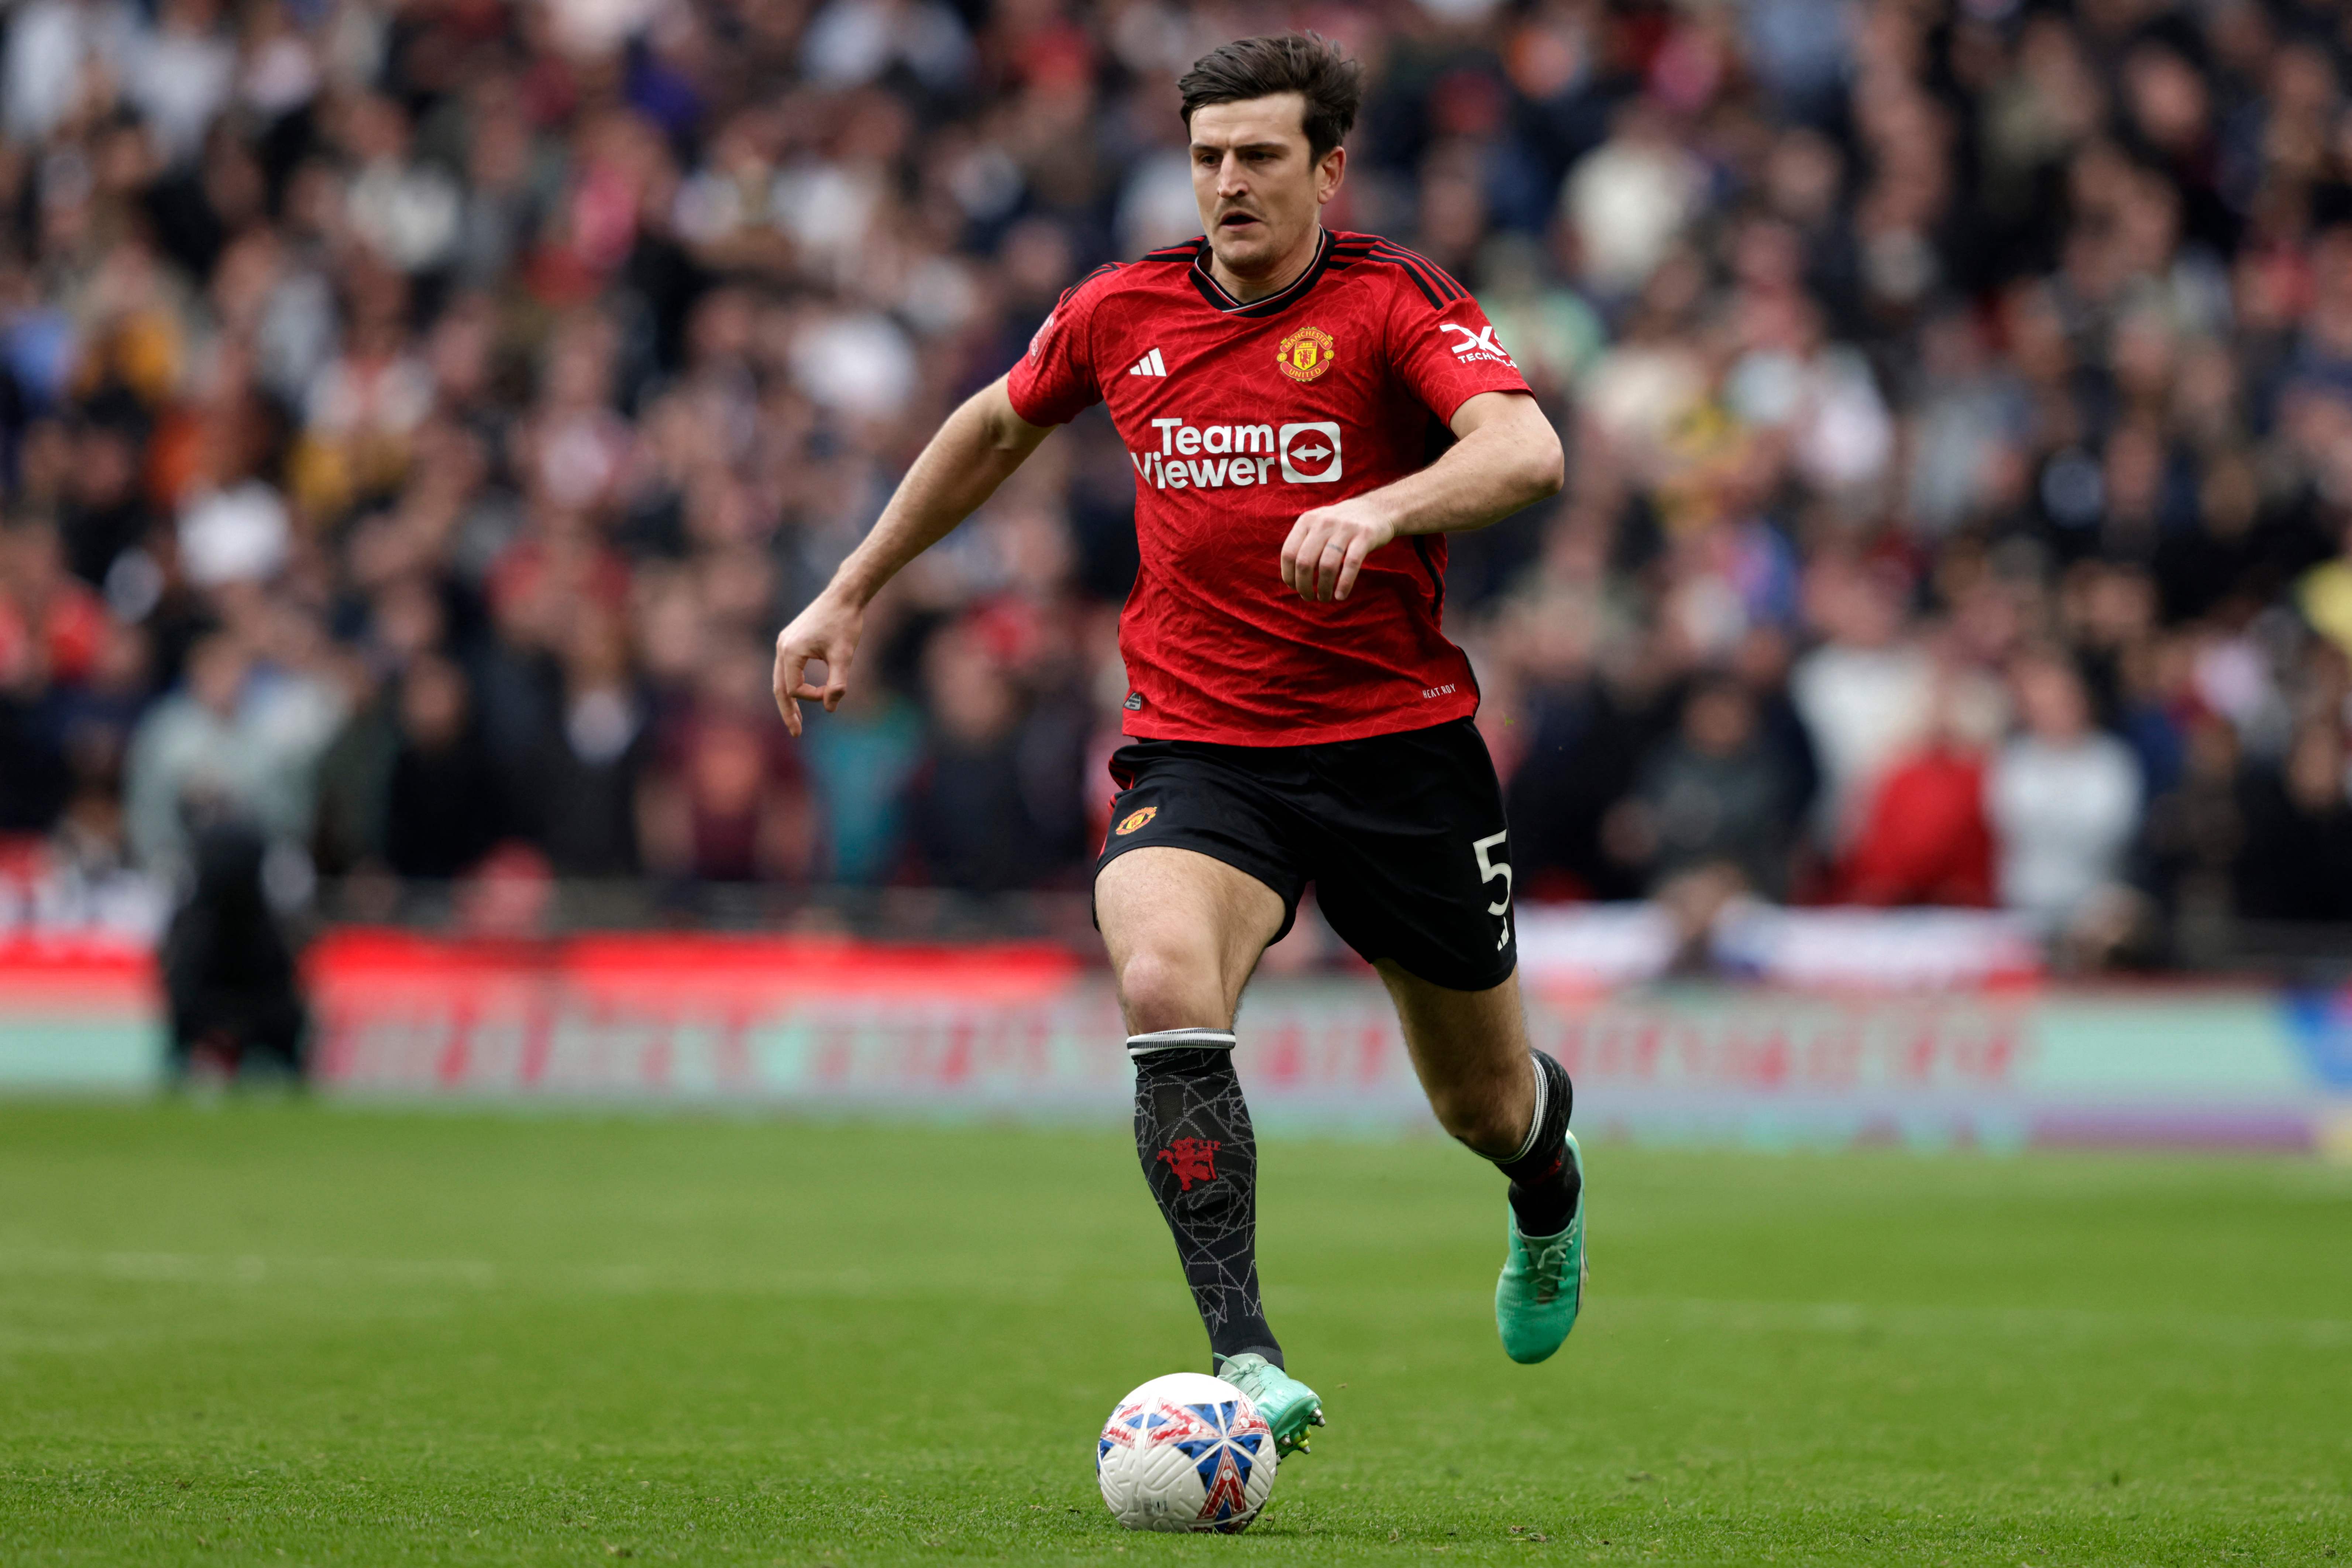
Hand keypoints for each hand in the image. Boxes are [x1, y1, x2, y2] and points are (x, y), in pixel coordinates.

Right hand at [771, 591, 863, 736]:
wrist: (844, 595)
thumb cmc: (845, 623)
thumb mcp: (844, 656)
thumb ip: (837, 684)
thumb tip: (830, 709)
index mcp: (791, 651)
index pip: (794, 689)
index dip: (813, 697)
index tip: (832, 692)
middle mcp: (782, 646)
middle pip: (779, 688)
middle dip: (788, 711)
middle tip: (796, 733)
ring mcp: (784, 642)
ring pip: (781, 678)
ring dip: (789, 699)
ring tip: (797, 719)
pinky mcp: (790, 639)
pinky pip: (787, 668)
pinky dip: (793, 683)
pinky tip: (804, 692)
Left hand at [1279, 499, 1396, 602]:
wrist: (1377, 508)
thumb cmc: (1342, 525)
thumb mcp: (1318, 525)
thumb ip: (1304, 544)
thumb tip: (1292, 579)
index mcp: (1307, 520)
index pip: (1288, 552)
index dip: (1289, 575)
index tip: (1294, 587)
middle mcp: (1323, 522)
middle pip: (1305, 561)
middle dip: (1303, 586)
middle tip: (1309, 597)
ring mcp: (1345, 528)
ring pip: (1327, 566)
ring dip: (1323, 588)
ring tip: (1324, 598)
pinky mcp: (1365, 536)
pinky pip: (1351, 564)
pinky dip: (1344, 584)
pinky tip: (1340, 596)